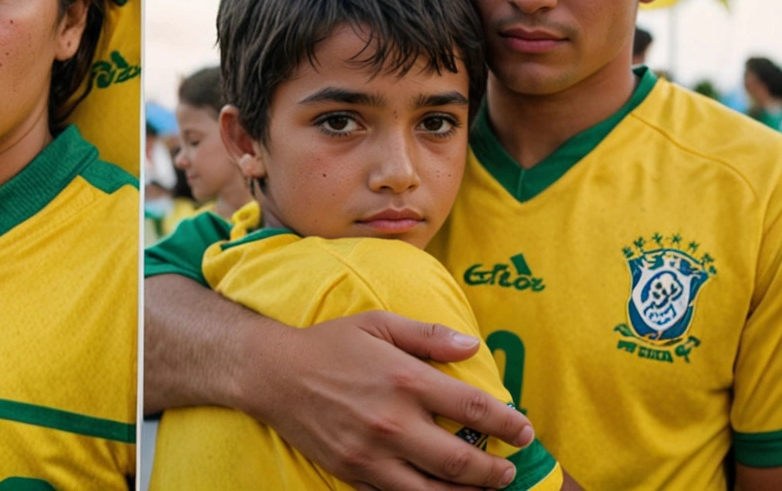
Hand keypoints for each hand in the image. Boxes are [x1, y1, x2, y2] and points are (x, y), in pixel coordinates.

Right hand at [240, 310, 533, 489]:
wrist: (273, 374)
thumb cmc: (329, 344)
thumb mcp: (378, 323)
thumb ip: (428, 335)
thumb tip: (472, 347)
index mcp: (404, 380)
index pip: (474, 410)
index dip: (509, 425)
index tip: (524, 431)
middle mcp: (392, 422)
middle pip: (461, 461)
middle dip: (495, 472)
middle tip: (508, 472)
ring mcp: (371, 455)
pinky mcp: (353, 474)